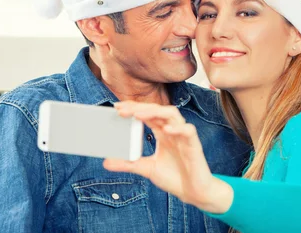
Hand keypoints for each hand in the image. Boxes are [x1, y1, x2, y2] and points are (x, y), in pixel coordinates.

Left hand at [103, 102, 232, 213]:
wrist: (194, 193)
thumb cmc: (174, 177)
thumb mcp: (147, 169)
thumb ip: (128, 164)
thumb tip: (106, 162)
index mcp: (162, 133)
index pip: (148, 114)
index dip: (134, 108)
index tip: (116, 108)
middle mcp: (173, 131)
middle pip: (157, 110)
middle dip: (140, 107)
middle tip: (122, 109)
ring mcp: (183, 136)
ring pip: (172, 114)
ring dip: (155, 112)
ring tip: (139, 115)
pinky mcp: (194, 145)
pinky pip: (188, 131)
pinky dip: (178, 128)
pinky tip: (166, 130)